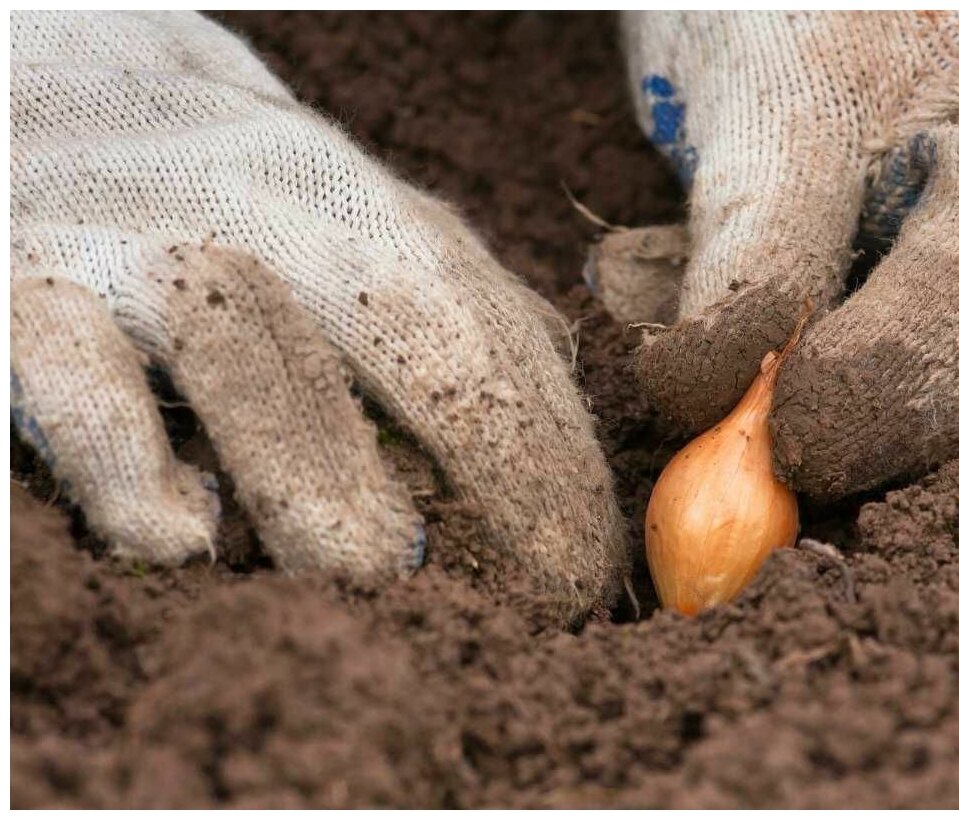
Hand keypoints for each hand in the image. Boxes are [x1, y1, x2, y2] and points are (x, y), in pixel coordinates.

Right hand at [10, 11, 625, 622]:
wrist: (50, 71)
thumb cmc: (235, 181)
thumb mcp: (366, 210)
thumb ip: (461, 294)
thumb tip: (559, 382)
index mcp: (370, 214)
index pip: (495, 346)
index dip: (554, 467)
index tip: (584, 572)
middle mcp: (274, 222)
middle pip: (421, 343)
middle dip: (502, 475)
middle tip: (535, 595)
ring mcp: (150, 256)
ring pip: (261, 379)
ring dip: (330, 499)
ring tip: (378, 574)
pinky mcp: (26, 297)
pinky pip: (91, 405)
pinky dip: (144, 486)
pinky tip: (190, 545)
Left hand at [595, 11, 958, 500]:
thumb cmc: (783, 5)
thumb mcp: (766, 110)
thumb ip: (755, 255)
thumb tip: (710, 404)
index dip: (887, 365)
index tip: (775, 430)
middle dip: (893, 425)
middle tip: (777, 457)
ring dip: (878, 423)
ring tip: (775, 411)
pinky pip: (950, 363)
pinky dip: (865, 394)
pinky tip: (796, 381)